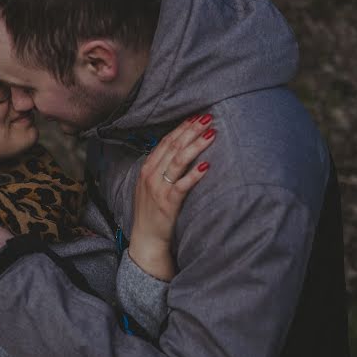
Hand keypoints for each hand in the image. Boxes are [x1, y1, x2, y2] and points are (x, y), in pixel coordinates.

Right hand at [129, 113, 214, 279]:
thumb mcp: (151, 186)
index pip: (166, 142)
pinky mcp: (167, 203)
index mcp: (147, 168)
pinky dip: (194, 174)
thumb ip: (161, 169)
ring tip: (211, 133)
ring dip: (195, 145)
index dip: (181, 128)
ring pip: (178, 161)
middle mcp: (151, 175)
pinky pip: (182, 185)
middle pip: (173, 147)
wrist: (145, 240)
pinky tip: (207, 165)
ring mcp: (158, 189)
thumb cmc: (152, 213)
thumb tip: (178, 152)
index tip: (196, 116)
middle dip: (191, 130)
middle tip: (207, 117)